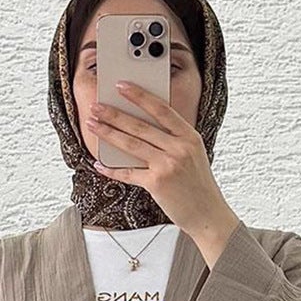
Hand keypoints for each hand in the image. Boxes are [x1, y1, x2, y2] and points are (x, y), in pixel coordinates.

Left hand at [83, 83, 241, 264]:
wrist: (207, 215)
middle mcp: (179, 148)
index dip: (139, 96)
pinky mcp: (156, 183)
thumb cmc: (198, 186)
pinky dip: (112, 169)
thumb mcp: (192, 155)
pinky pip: (128, 173)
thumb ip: (173, 140)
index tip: (122, 86)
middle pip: (140, 126)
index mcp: (189, 136)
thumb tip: (141, 129)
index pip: (161, 109)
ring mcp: (167, 165)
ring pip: (131, 144)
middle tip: (97, 107)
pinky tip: (99, 164)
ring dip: (108, 133)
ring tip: (93, 124)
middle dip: (114, 114)